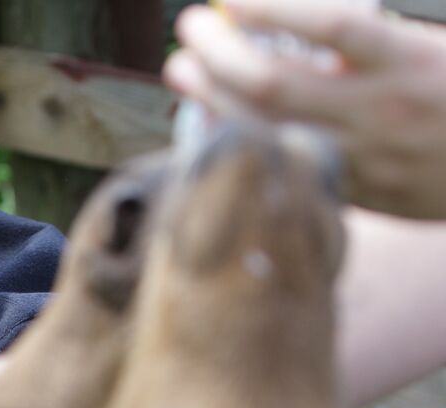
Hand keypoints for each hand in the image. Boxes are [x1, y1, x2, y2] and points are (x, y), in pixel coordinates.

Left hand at [164, 0, 445, 218]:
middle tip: (189, 29)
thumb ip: (365, 36)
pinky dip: (236, 138)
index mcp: (409, 59)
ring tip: (183, 70)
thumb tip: (288, 20)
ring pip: (262, 131)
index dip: (271, 7)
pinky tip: (209, 118)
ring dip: (210, 97)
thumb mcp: (427, 45)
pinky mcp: (351, 191)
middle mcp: (381, 109)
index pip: (329, 24)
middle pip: (273, 83)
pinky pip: (277, 164)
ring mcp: (361, 157)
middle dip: (218, 53)